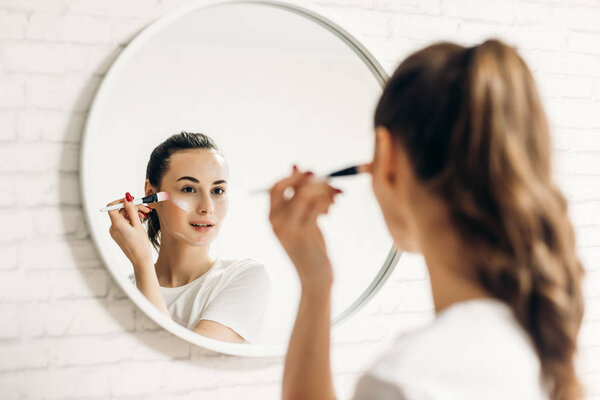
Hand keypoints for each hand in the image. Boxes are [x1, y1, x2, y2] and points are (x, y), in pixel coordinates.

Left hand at [106, 192, 152, 267]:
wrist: (140, 259)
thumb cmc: (141, 244)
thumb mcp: (138, 224)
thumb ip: (131, 210)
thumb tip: (126, 198)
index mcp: (117, 224)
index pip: (112, 207)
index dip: (121, 201)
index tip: (132, 200)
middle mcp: (113, 228)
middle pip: (120, 211)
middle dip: (132, 208)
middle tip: (145, 208)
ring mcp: (115, 232)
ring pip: (123, 217)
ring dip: (133, 214)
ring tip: (145, 216)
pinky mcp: (118, 235)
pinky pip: (123, 223)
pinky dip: (131, 220)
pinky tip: (140, 222)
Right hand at [269, 166, 342, 291]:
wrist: (314, 277)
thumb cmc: (310, 249)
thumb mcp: (300, 222)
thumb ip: (297, 199)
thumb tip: (296, 166)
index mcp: (272, 218)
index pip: (276, 187)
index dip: (293, 176)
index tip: (311, 174)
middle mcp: (277, 222)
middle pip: (293, 187)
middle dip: (314, 181)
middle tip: (330, 184)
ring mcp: (289, 228)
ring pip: (307, 194)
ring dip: (325, 192)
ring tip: (334, 200)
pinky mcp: (303, 234)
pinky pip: (317, 206)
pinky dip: (327, 203)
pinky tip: (330, 210)